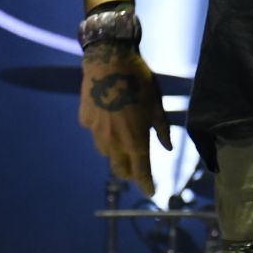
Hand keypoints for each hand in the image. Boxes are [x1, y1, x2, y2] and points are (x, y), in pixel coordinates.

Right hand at [79, 42, 172, 195]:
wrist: (110, 61)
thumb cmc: (139, 82)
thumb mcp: (157, 105)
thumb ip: (161, 130)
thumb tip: (167, 147)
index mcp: (135, 140)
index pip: (141, 172)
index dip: (147, 184)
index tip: (151, 191)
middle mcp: (114, 142)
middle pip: (119, 168)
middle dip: (129, 173)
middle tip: (137, 170)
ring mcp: (96, 132)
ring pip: (105, 153)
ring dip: (115, 154)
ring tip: (123, 145)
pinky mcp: (85, 120)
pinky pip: (94, 133)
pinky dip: (102, 132)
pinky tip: (108, 119)